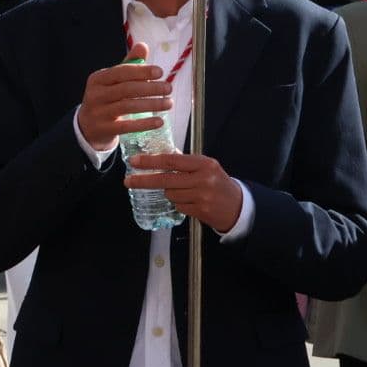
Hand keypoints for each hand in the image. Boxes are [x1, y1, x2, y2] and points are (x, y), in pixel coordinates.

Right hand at [77, 43, 172, 152]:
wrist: (87, 126)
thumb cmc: (105, 98)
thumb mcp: (112, 81)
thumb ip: (128, 65)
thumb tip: (143, 46)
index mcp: (98, 78)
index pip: (121, 72)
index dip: (141, 71)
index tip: (160, 72)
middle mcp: (95, 94)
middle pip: (126, 89)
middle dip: (150, 88)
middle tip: (169, 88)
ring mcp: (98, 112)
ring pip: (127, 106)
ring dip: (151, 105)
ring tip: (168, 103)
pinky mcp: (104, 129)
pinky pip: (127, 126)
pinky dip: (145, 124)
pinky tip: (159, 121)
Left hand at [124, 153, 243, 231]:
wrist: (237, 206)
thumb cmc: (218, 182)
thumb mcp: (206, 167)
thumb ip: (184, 162)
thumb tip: (158, 155)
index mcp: (204, 164)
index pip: (172, 160)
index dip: (150, 161)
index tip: (134, 161)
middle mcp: (203, 179)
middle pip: (166, 179)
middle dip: (144, 180)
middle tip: (128, 181)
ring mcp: (202, 196)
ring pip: (170, 194)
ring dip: (169, 192)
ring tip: (182, 191)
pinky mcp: (200, 211)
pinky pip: (178, 205)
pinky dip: (179, 203)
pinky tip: (189, 200)